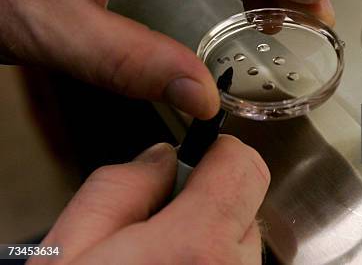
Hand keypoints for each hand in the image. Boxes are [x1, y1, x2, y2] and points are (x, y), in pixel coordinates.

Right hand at [30, 137, 270, 263]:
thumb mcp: (70, 250)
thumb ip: (120, 186)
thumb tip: (161, 158)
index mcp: (194, 249)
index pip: (244, 165)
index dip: (217, 152)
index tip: (195, 159)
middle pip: (247, 202)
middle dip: (209, 199)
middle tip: (160, 225)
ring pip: (244, 241)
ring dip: (210, 239)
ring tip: (163, 264)